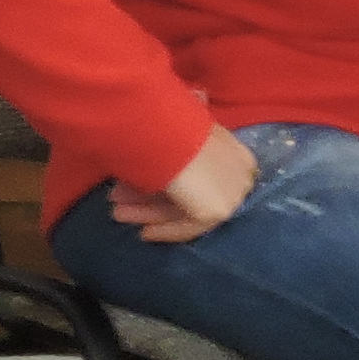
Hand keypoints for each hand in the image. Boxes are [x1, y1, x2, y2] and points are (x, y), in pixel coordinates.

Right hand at [107, 126, 256, 243]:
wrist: (167, 133)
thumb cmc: (163, 126)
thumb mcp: (174, 135)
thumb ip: (176, 154)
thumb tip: (161, 163)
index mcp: (235, 152)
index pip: (201, 175)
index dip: (168, 184)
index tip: (141, 188)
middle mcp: (240, 174)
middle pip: (192, 192)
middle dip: (150, 197)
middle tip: (119, 200)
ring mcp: (233, 194)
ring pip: (187, 208)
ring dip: (150, 211)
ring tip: (118, 213)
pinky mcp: (219, 211)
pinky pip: (191, 227)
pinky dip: (167, 230)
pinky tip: (144, 234)